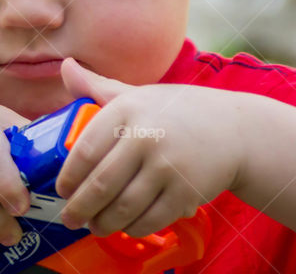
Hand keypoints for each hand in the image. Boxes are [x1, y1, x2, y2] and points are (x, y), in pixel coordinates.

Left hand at [54, 58, 246, 237]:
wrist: (234, 129)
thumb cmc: (175, 111)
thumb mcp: (135, 93)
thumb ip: (97, 86)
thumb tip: (65, 66)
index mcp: (127, 110)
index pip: (86, 150)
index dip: (69, 176)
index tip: (61, 189)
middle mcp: (146, 136)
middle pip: (101, 184)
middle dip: (80, 208)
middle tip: (70, 218)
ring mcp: (168, 166)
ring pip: (124, 207)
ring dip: (104, 223)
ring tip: (95, 225)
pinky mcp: (186, 192)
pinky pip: (150, 219)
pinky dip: (132, 228)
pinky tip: (124, 226)